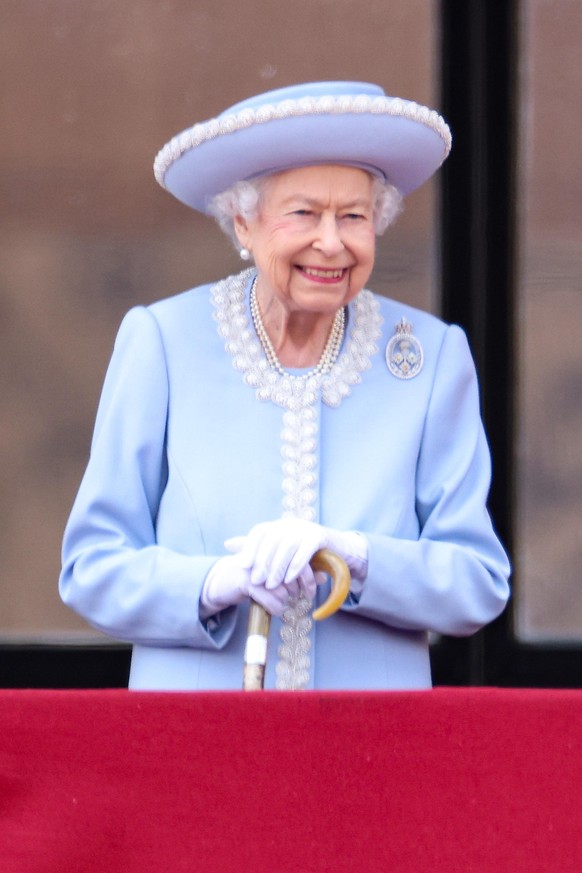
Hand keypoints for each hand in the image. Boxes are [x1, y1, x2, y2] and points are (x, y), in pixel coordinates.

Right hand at [200, 552, 315, 618]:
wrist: (223, 582)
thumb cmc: (254, 577)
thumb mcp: (276, 574)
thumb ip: (298, 572)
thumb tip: (322, 576)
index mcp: (274, 549)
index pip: (300, 561)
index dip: (308, 578)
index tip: (309, 591)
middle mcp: (267, 555)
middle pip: (294, 576)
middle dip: (299, 590)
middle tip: (298, 597)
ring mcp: (257, 567)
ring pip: (284, 590)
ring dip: (284, 600)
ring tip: (279, 601)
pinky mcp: (248, 581)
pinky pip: (272, 600)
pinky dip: (275, 608)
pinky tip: (274, 609)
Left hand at [225, 519, 367, 589]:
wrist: (339, 552)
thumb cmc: (306, 555)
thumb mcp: (280, 552)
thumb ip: (257, 548)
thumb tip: (227, 544)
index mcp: (279, 525)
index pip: (259, 532)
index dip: (249, 547)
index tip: (242, 565)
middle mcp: (291, 523)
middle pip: (272, 540)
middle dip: (263, 562)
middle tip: (257, 581)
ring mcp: (306, 528)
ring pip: (287, 547)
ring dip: (278, 568)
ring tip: (272, 585)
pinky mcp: (320, 536)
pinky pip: (304, 551)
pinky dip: (296, 566)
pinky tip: (290, 580)